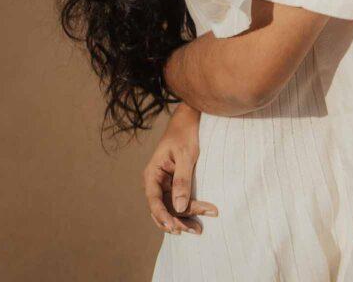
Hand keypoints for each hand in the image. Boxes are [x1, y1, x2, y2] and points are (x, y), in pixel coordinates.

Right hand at [143, 104, 217, 235]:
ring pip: (172, 208)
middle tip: (196, 230)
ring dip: (185, 219)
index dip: (162, 216)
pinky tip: (200, 219)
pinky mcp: (175, 186)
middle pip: (163, 209)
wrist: (188, 121)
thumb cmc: (184, 135)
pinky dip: (189, 210)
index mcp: (152, 174)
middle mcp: (155, 182)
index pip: (154, 201)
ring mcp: (165, 186)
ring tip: (199, 230)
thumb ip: (182, 180)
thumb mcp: (185, 156)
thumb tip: (180, 208)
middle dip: (178, 221)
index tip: (174, 228)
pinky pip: (180, 202)